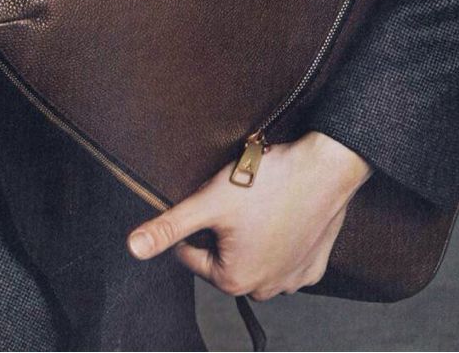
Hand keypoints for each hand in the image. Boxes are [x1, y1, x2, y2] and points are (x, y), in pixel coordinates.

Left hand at [127, 132, 372, 300]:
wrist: (325, 169)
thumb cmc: (269, 184)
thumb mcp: (210, 202)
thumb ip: (170, 226)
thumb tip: (133, 248)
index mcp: (234, 281)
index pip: (192, 255)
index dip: (196, 222)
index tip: (212, 200)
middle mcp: (265, 290)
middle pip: (223, 257)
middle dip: (223, 230)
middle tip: (237, 198)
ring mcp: (293, 280)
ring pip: (254, 256)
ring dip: (250, 235)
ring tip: (258, 202)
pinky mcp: (313, 266)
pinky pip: (284, 255)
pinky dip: (279, 237)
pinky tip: (281, 213)